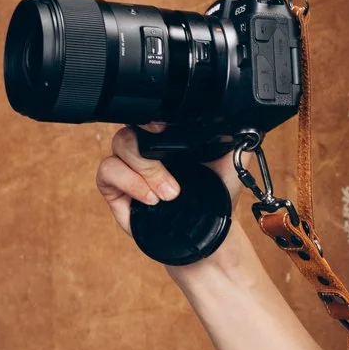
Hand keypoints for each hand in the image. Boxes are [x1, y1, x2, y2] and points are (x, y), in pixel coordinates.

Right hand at [95, 119, 240, 241]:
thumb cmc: (218, 197)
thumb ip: (235, 140)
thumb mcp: (232, 164)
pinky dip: (128, 183)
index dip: (151, 117)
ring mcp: (129, 167)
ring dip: (143, 172)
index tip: (161, 127)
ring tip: (167, 195)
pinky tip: (149, 198)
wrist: (208, 233)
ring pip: (118, 146)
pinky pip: (107, 171)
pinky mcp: (115, 188)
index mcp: (170, 137)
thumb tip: (241, 121)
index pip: (152, 116)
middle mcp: (146, 148)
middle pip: (131, 130)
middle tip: (173, 184)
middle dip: (148, 155)